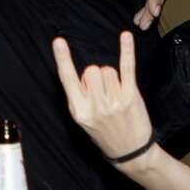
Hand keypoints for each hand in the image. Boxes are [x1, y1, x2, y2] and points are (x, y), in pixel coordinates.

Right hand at [53, 32, 156, 166]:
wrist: (130, 152)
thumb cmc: (105, 134)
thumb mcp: (84, 121)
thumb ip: (80, 98)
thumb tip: (84, 74)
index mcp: (79, 110)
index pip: (67, 79)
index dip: (63, 59)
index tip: (58, 42)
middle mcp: (95, 105)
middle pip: (91, 70)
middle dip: (96, 76)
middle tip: (103, 93)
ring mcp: (113, 101)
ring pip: (107, 70)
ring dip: (111, 77)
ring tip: (115, 93)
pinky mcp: (130, 96)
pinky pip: (127, 67)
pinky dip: (126, 50)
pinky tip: (125, 37)